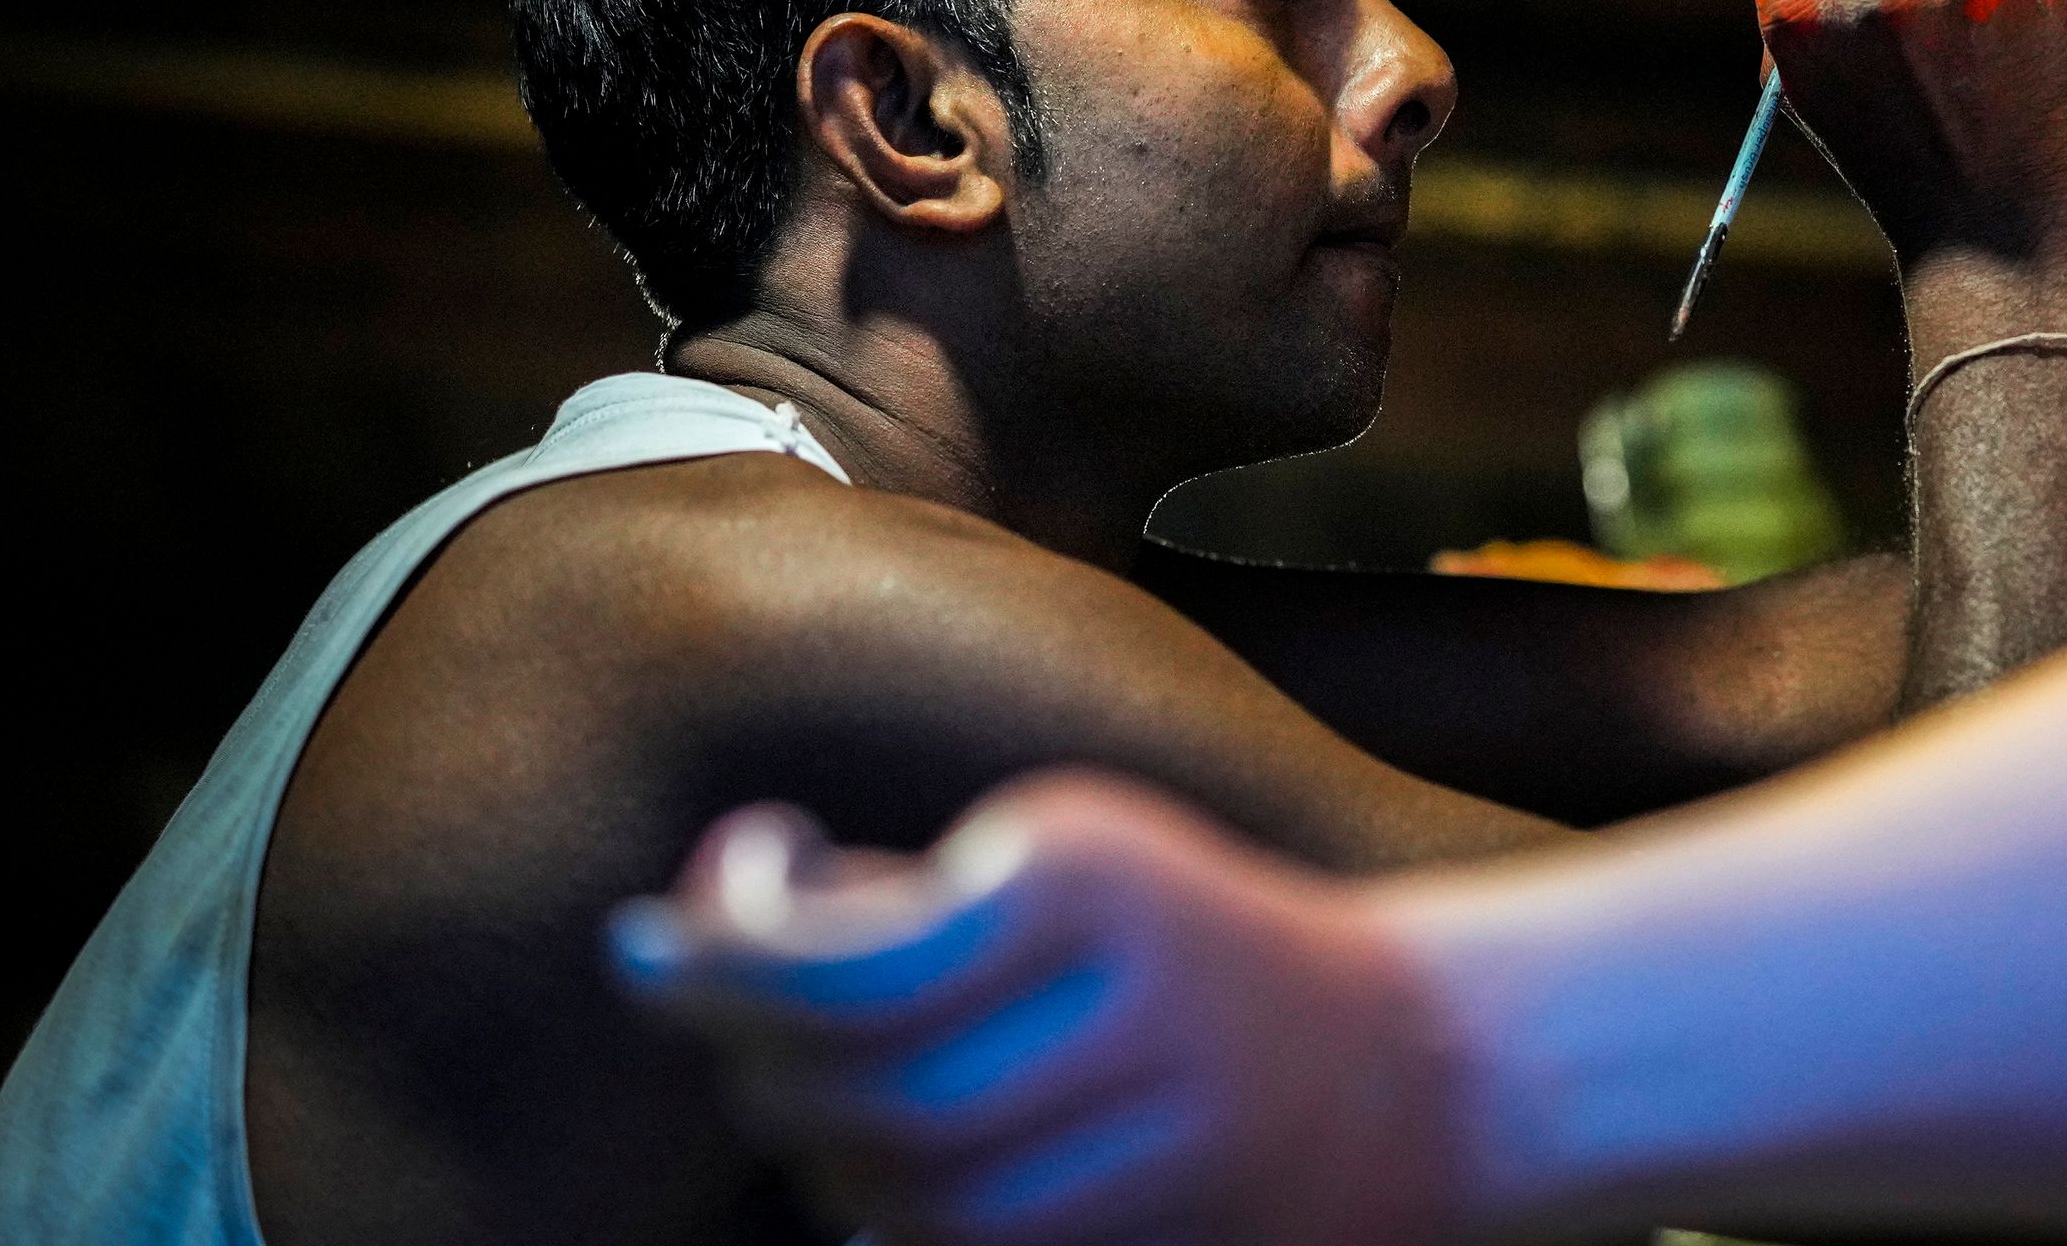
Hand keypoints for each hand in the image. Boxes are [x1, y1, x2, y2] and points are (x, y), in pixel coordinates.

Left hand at [613, 776, 1450, 1245]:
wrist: (1414, 1070)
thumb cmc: (1182, 943)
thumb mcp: (1056, 860)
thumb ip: (879, 898)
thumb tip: (671, 940)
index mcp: (1099, 877)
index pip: (844, 960)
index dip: (715, 964)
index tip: (653, 942)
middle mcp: (1139, 1007)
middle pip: (865, 1097)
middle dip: (759, 1069)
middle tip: (727, 1019)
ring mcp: (1165, 1145)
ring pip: (902, 1203)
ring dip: (823, 1160)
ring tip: (817, 1091)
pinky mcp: (1166, 1244)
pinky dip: (889, 1225)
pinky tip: (885, 1171)